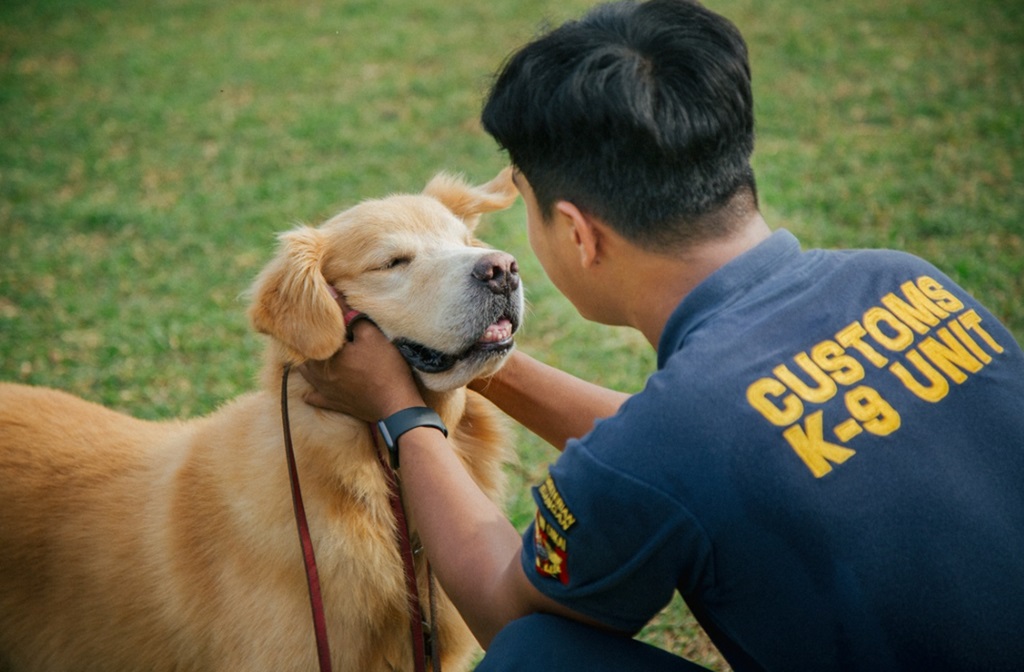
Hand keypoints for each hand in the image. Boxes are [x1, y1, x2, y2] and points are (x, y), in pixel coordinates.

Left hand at [297, 297, 424, 421]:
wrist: (396, 406)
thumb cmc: (385, 368)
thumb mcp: (371, 335)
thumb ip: (348, 315)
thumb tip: (331, 292)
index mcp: (325, 356)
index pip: (310, 334)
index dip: (311, 320)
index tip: (313, 308)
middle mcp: (318, 374)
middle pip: (304, 354)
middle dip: (307, 341)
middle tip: (309, 328)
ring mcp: (325, 391)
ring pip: (306, 374)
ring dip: (307, 362)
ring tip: (311, 350)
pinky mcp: (335, 403)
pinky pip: (315, 397)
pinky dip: (311, 392)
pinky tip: (309, 390)